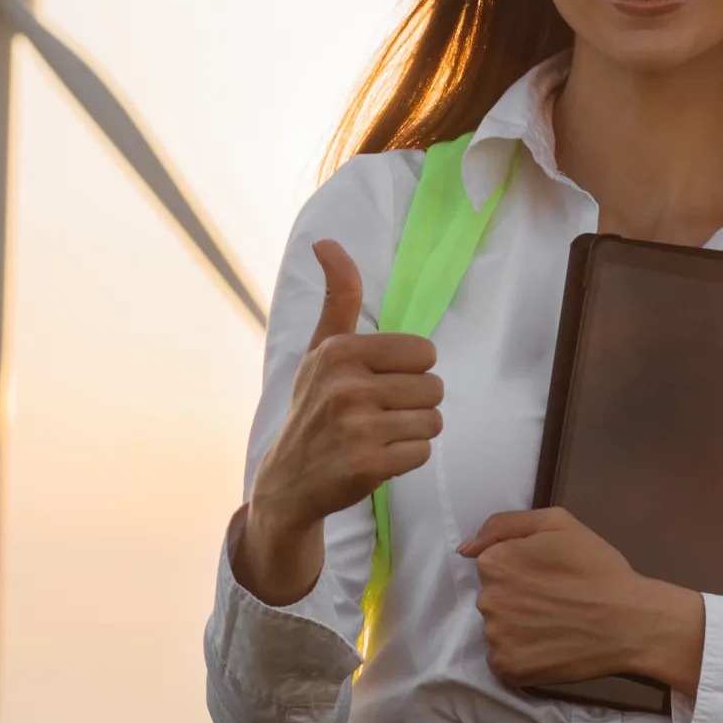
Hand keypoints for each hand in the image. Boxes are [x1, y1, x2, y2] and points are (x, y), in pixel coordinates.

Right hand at [235, 240, 443, 604]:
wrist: (288, 480)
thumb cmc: (314, 407)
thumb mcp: (322, 349)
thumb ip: (337, 296)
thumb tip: (326, 242)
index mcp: (340, 350)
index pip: (425, 352)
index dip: (409, 370)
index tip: (378, 382)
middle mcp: (347, 386)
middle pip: (434, 388)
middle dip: (414, 403)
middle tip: (379, 414)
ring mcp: (357, 428)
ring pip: (433, 422)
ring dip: (413, 432)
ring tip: (379, 435)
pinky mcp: (368, 466)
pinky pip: (422, 453)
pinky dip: (406, 459)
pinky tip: (377, 458)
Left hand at [460, 509, 705, 695]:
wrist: (630, 621)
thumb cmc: (598, 568)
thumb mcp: (557, 523)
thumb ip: (504, 525)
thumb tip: (465, 549)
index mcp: (494, 563)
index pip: (493, 567)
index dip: (523, 572)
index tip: (549, 579)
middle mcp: (487, 601)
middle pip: (494, 600)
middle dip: (518, 601)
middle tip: (556, 604)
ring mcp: (496, 638)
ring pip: (499, 631)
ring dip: (519, 630)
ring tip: (555, 628)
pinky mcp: (508, 669)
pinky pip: (505, 661)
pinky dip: (523, 657)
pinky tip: (549, 649)